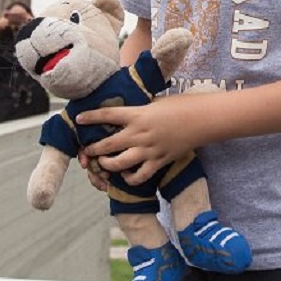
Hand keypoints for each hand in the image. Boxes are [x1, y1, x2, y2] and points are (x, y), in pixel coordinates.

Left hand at [78, 95, 203, 186]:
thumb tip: (125, 111)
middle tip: (87, 150)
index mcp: (138, 114)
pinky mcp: (159, 161)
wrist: (201, 119)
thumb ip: (139, 109)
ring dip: (107, 165)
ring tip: (103, 163)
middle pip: (108, 144)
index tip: (78, 119)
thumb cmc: (180, 106)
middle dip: (93, 149)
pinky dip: (130, 178)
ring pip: (120, 163)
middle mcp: (140, 133)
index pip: (108, 115)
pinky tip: (126, 175)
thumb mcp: (155, 102)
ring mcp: (149, 149)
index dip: (91, 117)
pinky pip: (140, 176)